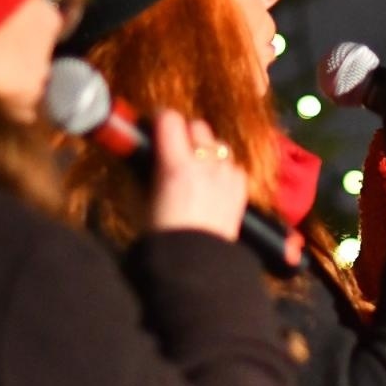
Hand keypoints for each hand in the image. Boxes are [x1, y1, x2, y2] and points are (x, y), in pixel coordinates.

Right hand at [148, 110, 249, 239]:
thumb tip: (145, 155)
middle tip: (176, 149)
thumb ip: (147, 171)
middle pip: (198, 125)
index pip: (170, 119)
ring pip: (219, 144)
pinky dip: (225, 169)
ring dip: (207, 150)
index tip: (156, 126)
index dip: (161, 119)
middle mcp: (205, 165)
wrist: (197, 265)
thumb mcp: (143, 200)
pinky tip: (215, 184)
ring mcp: (227, 176)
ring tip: (198, 167)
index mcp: (176, 166)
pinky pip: (234, 165)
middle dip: (186, 133)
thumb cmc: (162, 236)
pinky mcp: (242, 189)